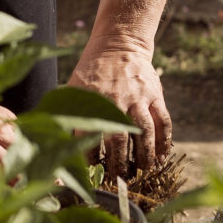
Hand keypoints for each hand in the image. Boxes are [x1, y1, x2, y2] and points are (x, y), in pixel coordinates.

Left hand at [68, 38, 171, 176]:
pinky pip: (163, 121)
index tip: (94, 170)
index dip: (92, 157)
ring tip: (143, 172)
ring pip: (145, 133)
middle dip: (119, 164)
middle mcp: (116, 100)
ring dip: (144, 156)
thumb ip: (70, 109)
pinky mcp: (155, 94)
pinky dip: (165, 141)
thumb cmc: (93, 67)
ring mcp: (138, 97)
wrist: (119, 43)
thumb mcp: (75, 84)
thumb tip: (57, 135)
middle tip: (120, 179)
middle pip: (119, 140)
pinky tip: (163, 155)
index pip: (90, 136)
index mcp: (93, 99)